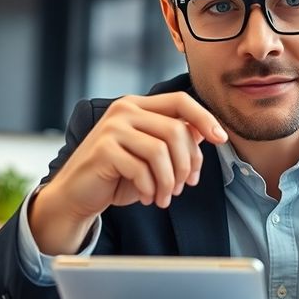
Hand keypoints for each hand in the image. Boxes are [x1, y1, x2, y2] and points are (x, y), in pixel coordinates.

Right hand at [30, 93, 227, 253]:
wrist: (77, 195)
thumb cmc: (118, 175)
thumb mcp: (151, 156)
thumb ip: (174, 140)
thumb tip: (205, 133)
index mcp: (138, 106)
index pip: (180, 101)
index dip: (205, 118)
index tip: (221, 139)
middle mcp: (124, 110)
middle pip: (176, 130)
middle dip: (187, 164)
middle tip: (183, 186)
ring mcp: (112, 128)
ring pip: (161, 151)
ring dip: (169, 181)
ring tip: (164, 197)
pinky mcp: (103, 149)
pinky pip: (141, 168)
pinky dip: (149, 188)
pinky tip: (146, 197)